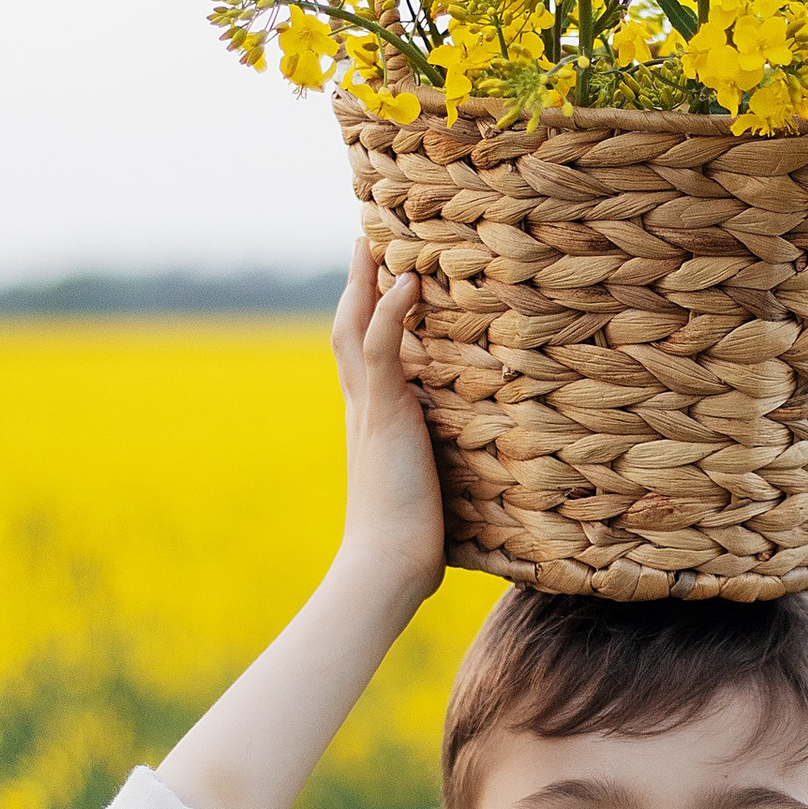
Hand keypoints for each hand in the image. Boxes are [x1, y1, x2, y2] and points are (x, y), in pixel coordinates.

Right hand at [332, 244, 445, 603]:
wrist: (386, 566)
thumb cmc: (409, 543)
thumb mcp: (424, 490)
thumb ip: (433, 467)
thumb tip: (459, 475)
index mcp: (369, 422)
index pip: (361, 356)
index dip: (365, 317)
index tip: (376, 282)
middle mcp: (361, 409)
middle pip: (347, 330)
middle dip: (356, 286)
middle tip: (366, 242)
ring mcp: (369, 409)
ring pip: (355, 329)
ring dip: (365, 283)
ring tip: (378, 243)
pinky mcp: (384, 415)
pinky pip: (381, 351)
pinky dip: (390, 314)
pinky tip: (405, 283)